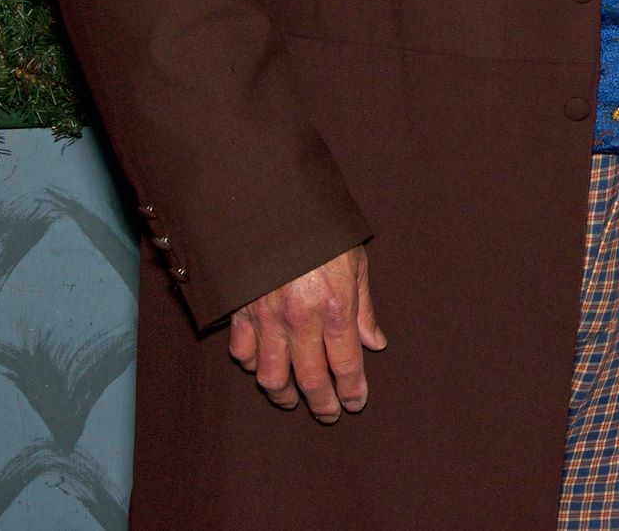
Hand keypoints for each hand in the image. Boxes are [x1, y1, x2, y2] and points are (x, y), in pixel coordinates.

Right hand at [227, 245, 385, 421]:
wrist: (275, 205)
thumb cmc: (322, 233)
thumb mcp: (356, 263)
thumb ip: (364, 309)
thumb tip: (375, 343)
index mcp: (335, 306)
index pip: (346, 364)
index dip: (352, 390)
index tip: (356, 403)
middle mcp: (301, 319)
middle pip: (310, 380)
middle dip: (322, 404)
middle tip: (329, 414)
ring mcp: (267, 318)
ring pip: (272, 376)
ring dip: (284, 395)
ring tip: (294, 400)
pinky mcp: (242, 310)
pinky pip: (243, 352)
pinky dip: (252, 365)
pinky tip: (263, 366)